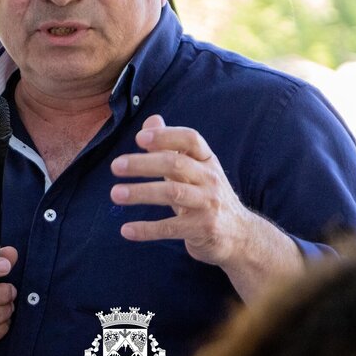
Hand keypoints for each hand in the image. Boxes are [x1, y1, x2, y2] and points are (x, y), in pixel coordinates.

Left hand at [109, 115, 253, 267]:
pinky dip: (147, 229)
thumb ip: (172, 147)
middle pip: (176, 163)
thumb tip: (151, 120)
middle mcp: (211, 179)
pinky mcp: (204, 229)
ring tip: (115, 193)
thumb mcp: (195, 170)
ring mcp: (209, 204)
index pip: (190, 138)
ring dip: (141, 192)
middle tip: (115, 166)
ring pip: (173, 193)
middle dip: (143, 163)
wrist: (240, 235)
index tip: (139, 138)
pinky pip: (171, 228)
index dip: (165, 135)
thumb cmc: (207, 197)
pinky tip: (126, 230)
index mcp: (207, 160)